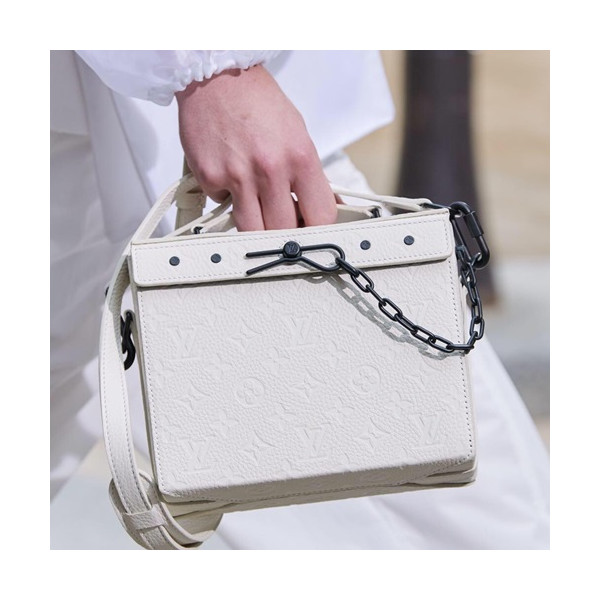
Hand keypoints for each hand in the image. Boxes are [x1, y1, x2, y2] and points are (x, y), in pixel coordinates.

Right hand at [175, 65, 336, 230]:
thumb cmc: (260, 105)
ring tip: (255, 202)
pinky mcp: (210, 177)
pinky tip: (230, 175)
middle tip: (279, 221)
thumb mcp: (299, 136)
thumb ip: (312, 177)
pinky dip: (228, 199)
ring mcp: (237, 175)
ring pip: (250, 230)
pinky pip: (223, 207)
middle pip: (283, 232)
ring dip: (255, 223)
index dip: (317, 231)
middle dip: (283, 232)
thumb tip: (329, 205)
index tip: (311, 235)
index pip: (321, 216)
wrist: (218, 76)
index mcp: (301, 158)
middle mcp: (270, 168)